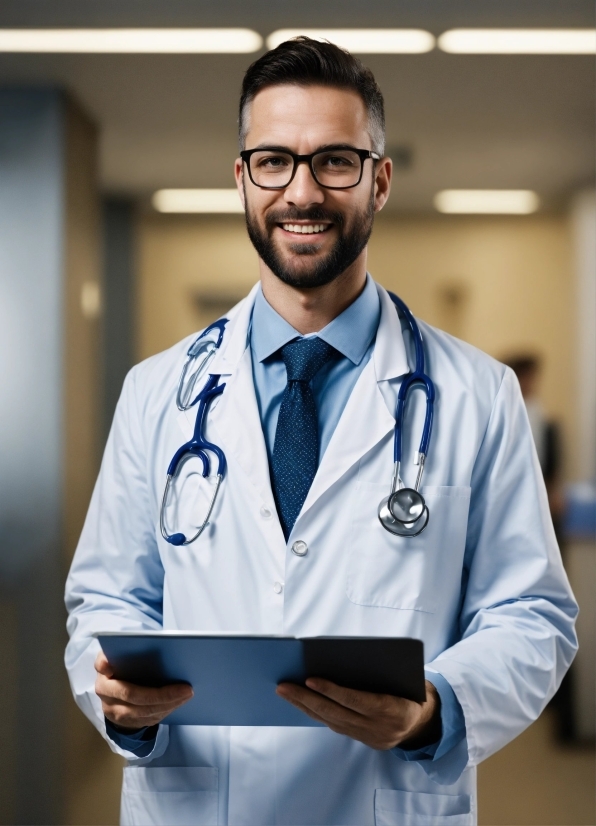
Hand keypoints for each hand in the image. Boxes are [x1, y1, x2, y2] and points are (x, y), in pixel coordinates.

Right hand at [95, 651, 193, 731]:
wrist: (116, 695)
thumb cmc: (125, 668)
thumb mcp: (122, 656)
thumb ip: (126, 650)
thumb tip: (135, 652)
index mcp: (104, 669)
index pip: (102, 664)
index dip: (106, 664)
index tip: (113, 662)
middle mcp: (104, 691)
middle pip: (132, 694)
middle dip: (161, 693)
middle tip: (186, 688)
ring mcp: (112, 710)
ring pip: (142, 711)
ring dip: (167, 704)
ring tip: (187, 695)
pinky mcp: (124, 722)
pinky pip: (146, 719)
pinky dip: (165, 711)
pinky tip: (179, 702)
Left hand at [276, 678, 440, 750]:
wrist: (430, 721)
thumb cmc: (412, 687)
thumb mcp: (406, 677)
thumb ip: (380, 671)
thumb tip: (341, 657)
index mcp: (394, 710)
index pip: (357, 700)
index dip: (332, 691)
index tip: (309, 679)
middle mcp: (381, 729)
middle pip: (336, 714)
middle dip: (306, 700)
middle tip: (283, 686)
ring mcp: (371, 738)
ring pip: (331, 722)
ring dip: (305, 707)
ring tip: (285, 691)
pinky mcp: (364, 742)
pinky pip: (335, 726)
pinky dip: (317, 713)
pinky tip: (301, 702)